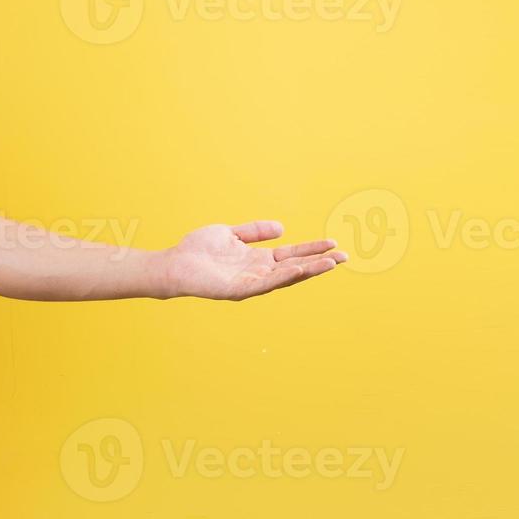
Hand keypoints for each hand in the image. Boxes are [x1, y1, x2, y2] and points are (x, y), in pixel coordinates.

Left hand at [159, 221, 346, 300]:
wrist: (175, 263)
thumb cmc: (198, 250)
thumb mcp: (230, 233)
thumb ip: (254, 231)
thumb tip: (282, 228)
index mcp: (258, 260)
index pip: (292, 254)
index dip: (312, 250)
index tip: (334, 244)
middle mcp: (258, 273)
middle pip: (295, 267)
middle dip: (319, 262)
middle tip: (344, 257)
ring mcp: (250, 283)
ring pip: (285, 277)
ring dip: (308, 270)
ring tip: (329, 263)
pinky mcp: (238, 290)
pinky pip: (265, 284)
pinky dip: (282, 277)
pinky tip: (298, 269)